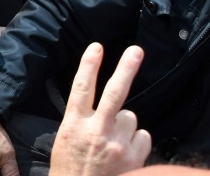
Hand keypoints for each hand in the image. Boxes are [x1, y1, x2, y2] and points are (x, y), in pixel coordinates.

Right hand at [50, 44, 149, 175]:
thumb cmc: (70, 167)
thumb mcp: (66, 138)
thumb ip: (84, 120)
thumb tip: (107, 105)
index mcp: (74, 125)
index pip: (82, 88)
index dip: (89, 65)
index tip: (97, 47)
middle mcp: (96, 132)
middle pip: (115, 94)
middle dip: (126, 69)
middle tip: (136, 51)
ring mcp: (117, 146)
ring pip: (131, 117)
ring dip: (125, 124)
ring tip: (113, 141)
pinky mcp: (134, 160)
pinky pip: (143, 136)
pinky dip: (136, 140)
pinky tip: (125, 152)